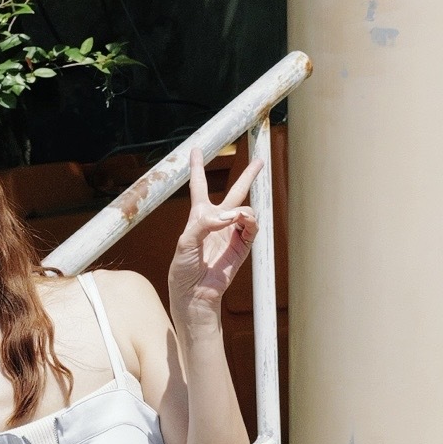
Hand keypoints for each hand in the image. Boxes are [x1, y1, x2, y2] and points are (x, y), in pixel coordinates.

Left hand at [168, 147, 258, 330]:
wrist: (193, 293)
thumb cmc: (183, 269)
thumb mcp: (185, 242)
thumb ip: (205, 223)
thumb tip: (231, 215)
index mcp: (198, 217)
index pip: (198, 186)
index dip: (197, 167)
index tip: (196, 149)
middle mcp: (217, 222)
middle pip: (234, 192)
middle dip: (248, 176)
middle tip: (259, 160)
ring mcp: (231, 233)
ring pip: (245, 209)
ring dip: (242, 209)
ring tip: (235, 216)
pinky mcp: (242, 245)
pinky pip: (251, 226)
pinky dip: (248, 220)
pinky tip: (241, 221)